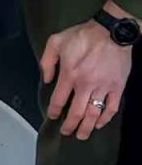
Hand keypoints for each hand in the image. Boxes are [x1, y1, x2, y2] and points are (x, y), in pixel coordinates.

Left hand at [40, 0, 133, 139]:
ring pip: (93, 113)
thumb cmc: (83, 35)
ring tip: (82, 135)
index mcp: (69, 75)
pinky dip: (106, 118)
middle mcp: (85, 84)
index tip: (53, 116)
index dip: (54, 111)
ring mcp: (103, 87)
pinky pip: (112, 107)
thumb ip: (47, 62)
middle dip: (70, 126)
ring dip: (86, 127)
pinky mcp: (118, 86)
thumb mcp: (56, 42)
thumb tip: (45, 80)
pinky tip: (100, 123)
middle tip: (66, 132)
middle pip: (76, 113)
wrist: (112, 30)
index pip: (58, 100)